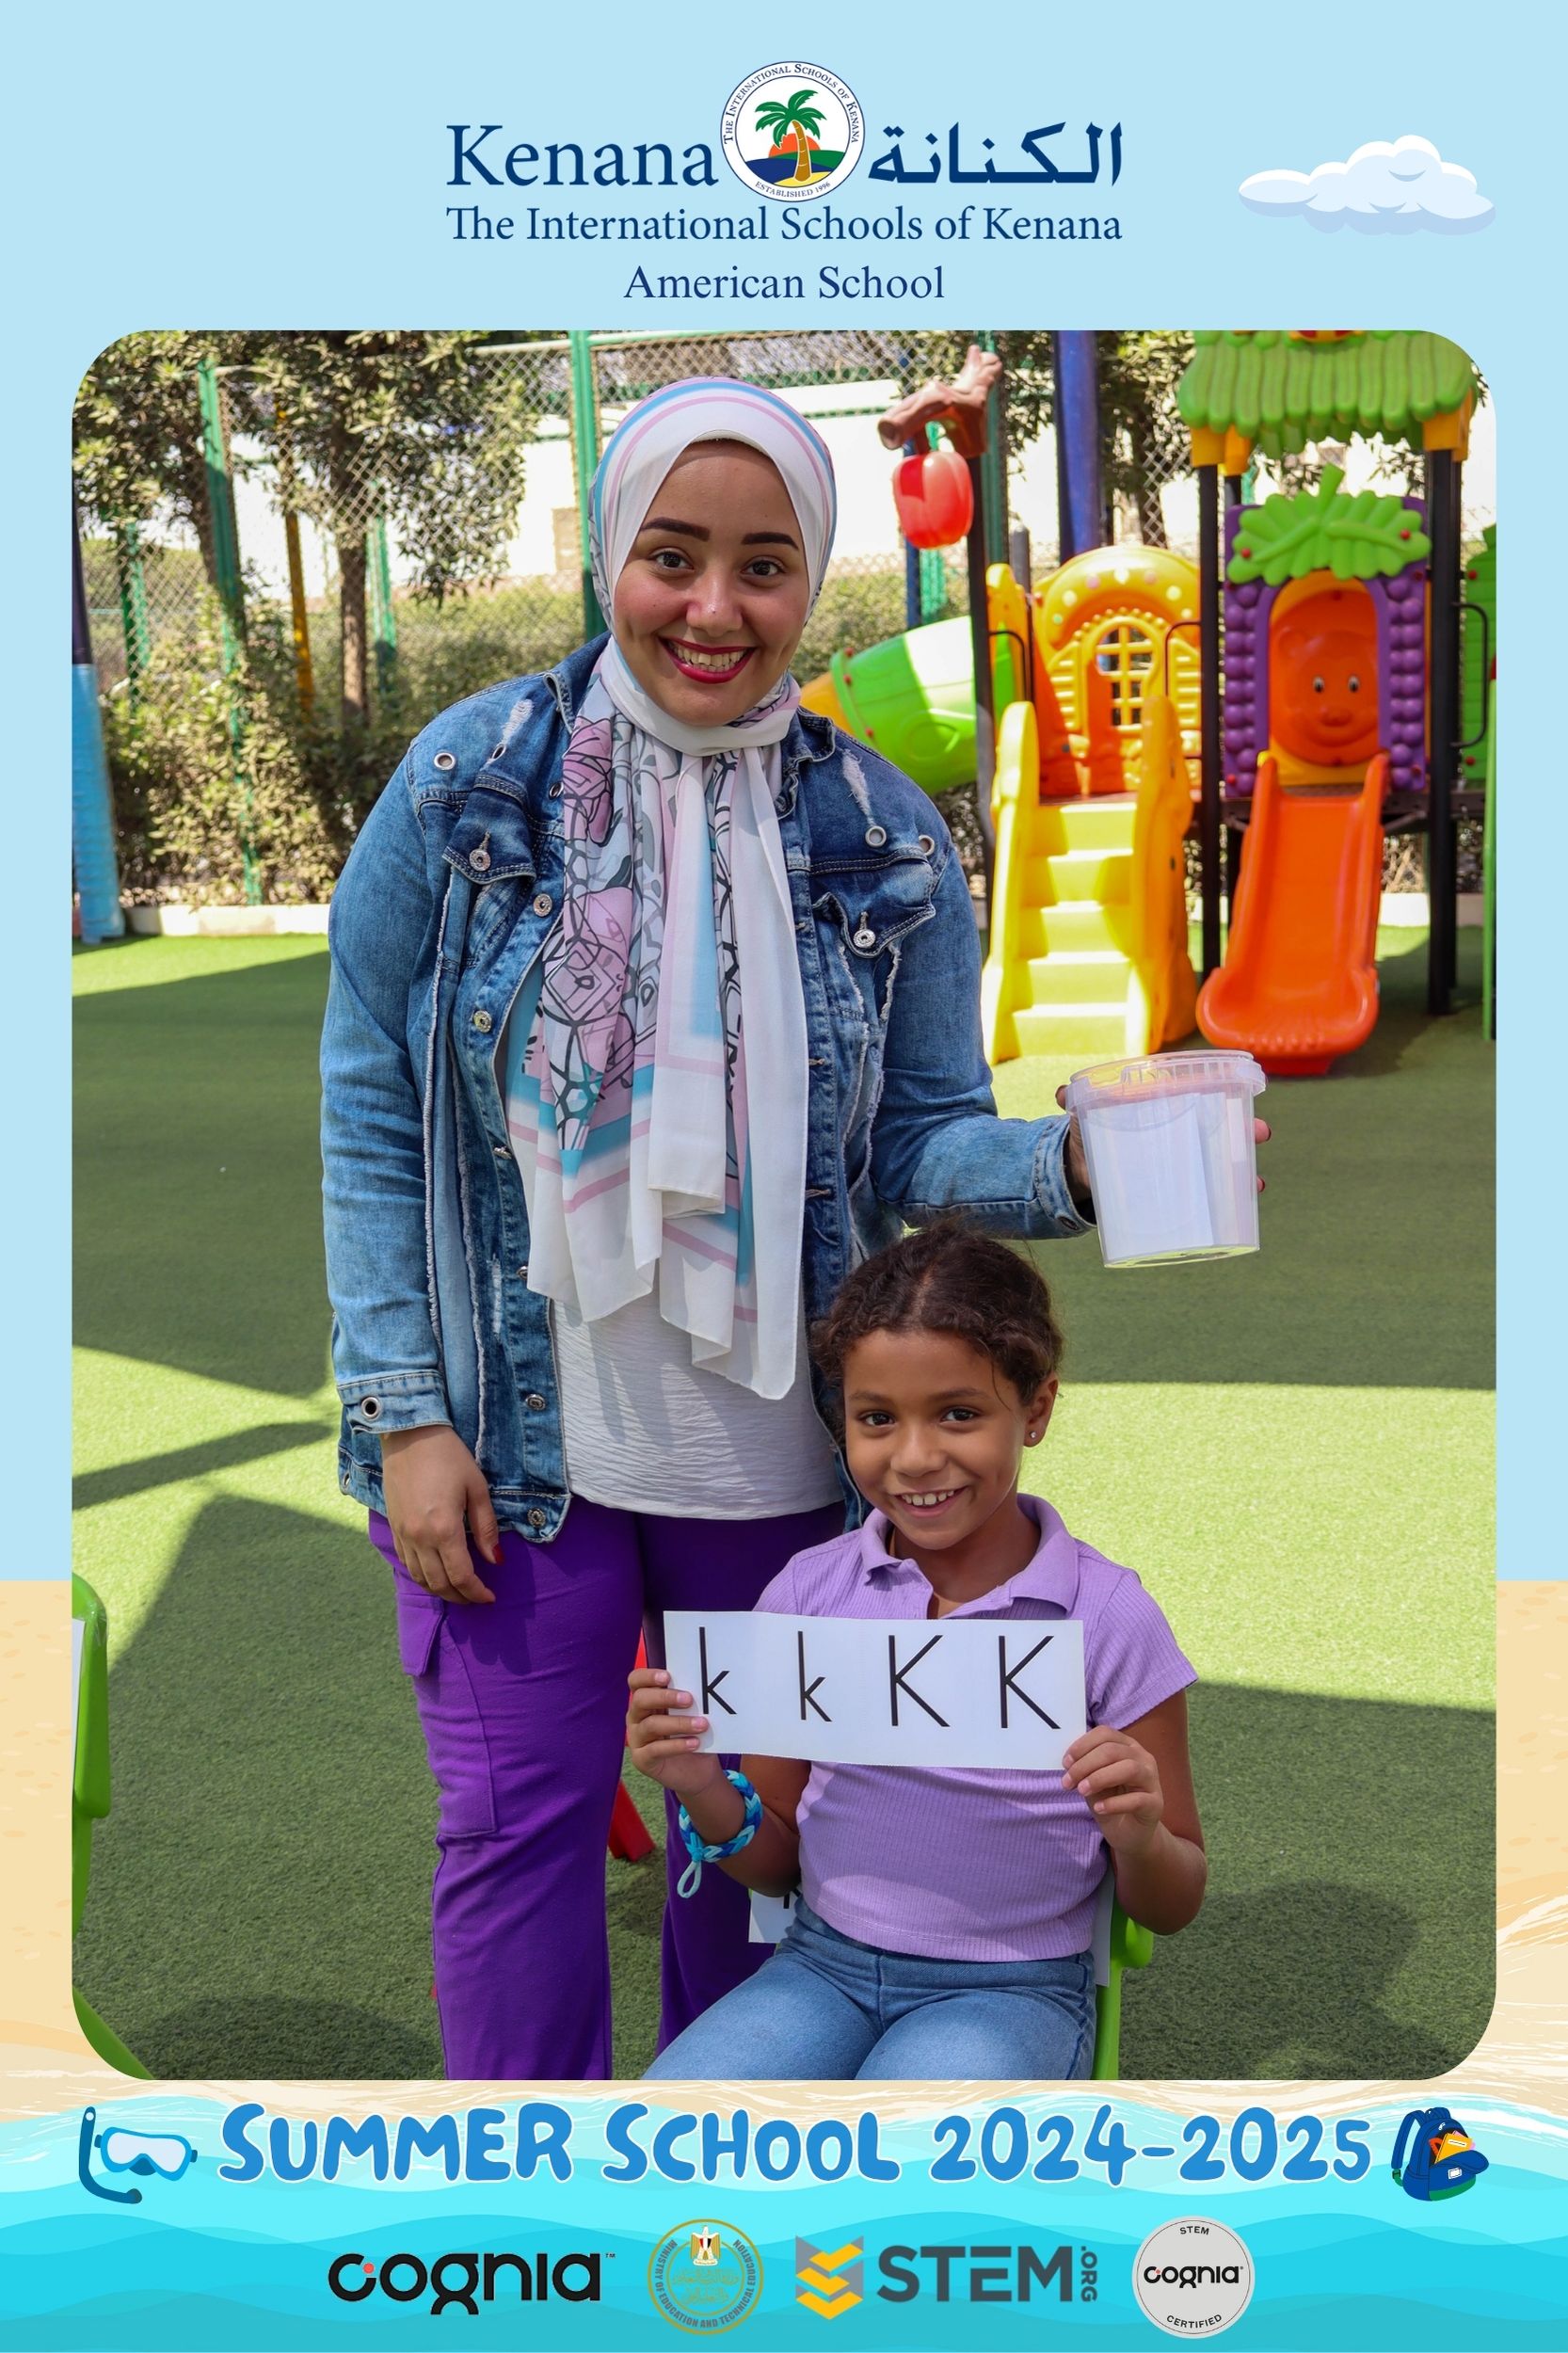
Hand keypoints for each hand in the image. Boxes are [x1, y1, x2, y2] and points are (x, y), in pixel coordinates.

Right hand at [380, 1425, 498, 1603]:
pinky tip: (435, 1574)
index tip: (490, 1598)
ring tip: (458, 1591)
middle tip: (476, 1598)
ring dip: (440, 1590)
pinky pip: (406, 1563)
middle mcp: (419, 1538)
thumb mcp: (477, 1488)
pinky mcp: (393, 1527)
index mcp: (444, 1529)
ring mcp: (402, 1534)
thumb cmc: (449, 1457)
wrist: (410, 1435)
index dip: (476, 1593)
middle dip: (460, 1597)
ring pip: (420, 1577)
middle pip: (439, 1583)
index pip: (461, 1576)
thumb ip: (486, 1528)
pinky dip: (422, 1575)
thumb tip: (495, 1560)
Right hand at [626, 1668, 725, 1800]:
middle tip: (689, 1699)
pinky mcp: (642, 1759)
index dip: (647, 1676)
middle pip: (640, 1700)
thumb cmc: (691, 1734)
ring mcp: (636, 1739)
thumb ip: (687, 1700)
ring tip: (702, 1725)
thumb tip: (701, 1684)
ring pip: (651, 1725)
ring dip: (678, 1723)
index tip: (667, 1677)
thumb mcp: (689, 1714)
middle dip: (664, 1697)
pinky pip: (655, 1750)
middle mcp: (636, 1717)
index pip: (636, 1681)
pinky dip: (677, 1745)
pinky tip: (694, 1743)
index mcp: (645, 1700)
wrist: (696, 1771)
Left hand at [1055, 1087, 1269, 1211]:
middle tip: (1261, 1132)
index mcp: (1162, 1107)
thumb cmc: (1089, 1134)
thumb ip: (1075, 1102)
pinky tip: (1240, 1209)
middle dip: (1245, 1130)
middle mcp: (1178, 1132)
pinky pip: (1206, 1193)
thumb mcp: (1084, 1116)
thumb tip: (1062, 1093)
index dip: (1223, 1093)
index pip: (1200, 1096)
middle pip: (1220, 1127)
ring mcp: (1179, 1162)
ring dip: (1242, 1170)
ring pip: (1220, 1161)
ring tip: (1256, 1183)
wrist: (1078, 1169)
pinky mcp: (1173, 1189)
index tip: (1241, 1096)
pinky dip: (1225, 1202)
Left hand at [1062, 1723, 1164, 1856]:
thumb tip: (1069, 1762)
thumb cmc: (1111, 1801)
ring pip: (1129, 1768)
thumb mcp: (1094, 1781)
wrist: (1130, 1833)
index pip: (1105, 1734)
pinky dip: (1114, 1803)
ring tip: (1082, 1791)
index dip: (1082, 1745)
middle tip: (1068, 1782)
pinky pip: (1136, 1799)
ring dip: (1100, 1778)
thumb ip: (1085, 1769)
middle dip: (1085, 1765)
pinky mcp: (1155, 1804)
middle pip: (1113, 1750)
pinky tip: (1098, 1808)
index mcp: (1126, 1746)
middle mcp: (1143, 1758)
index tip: (1066, 1763)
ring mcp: (1152, 1780)